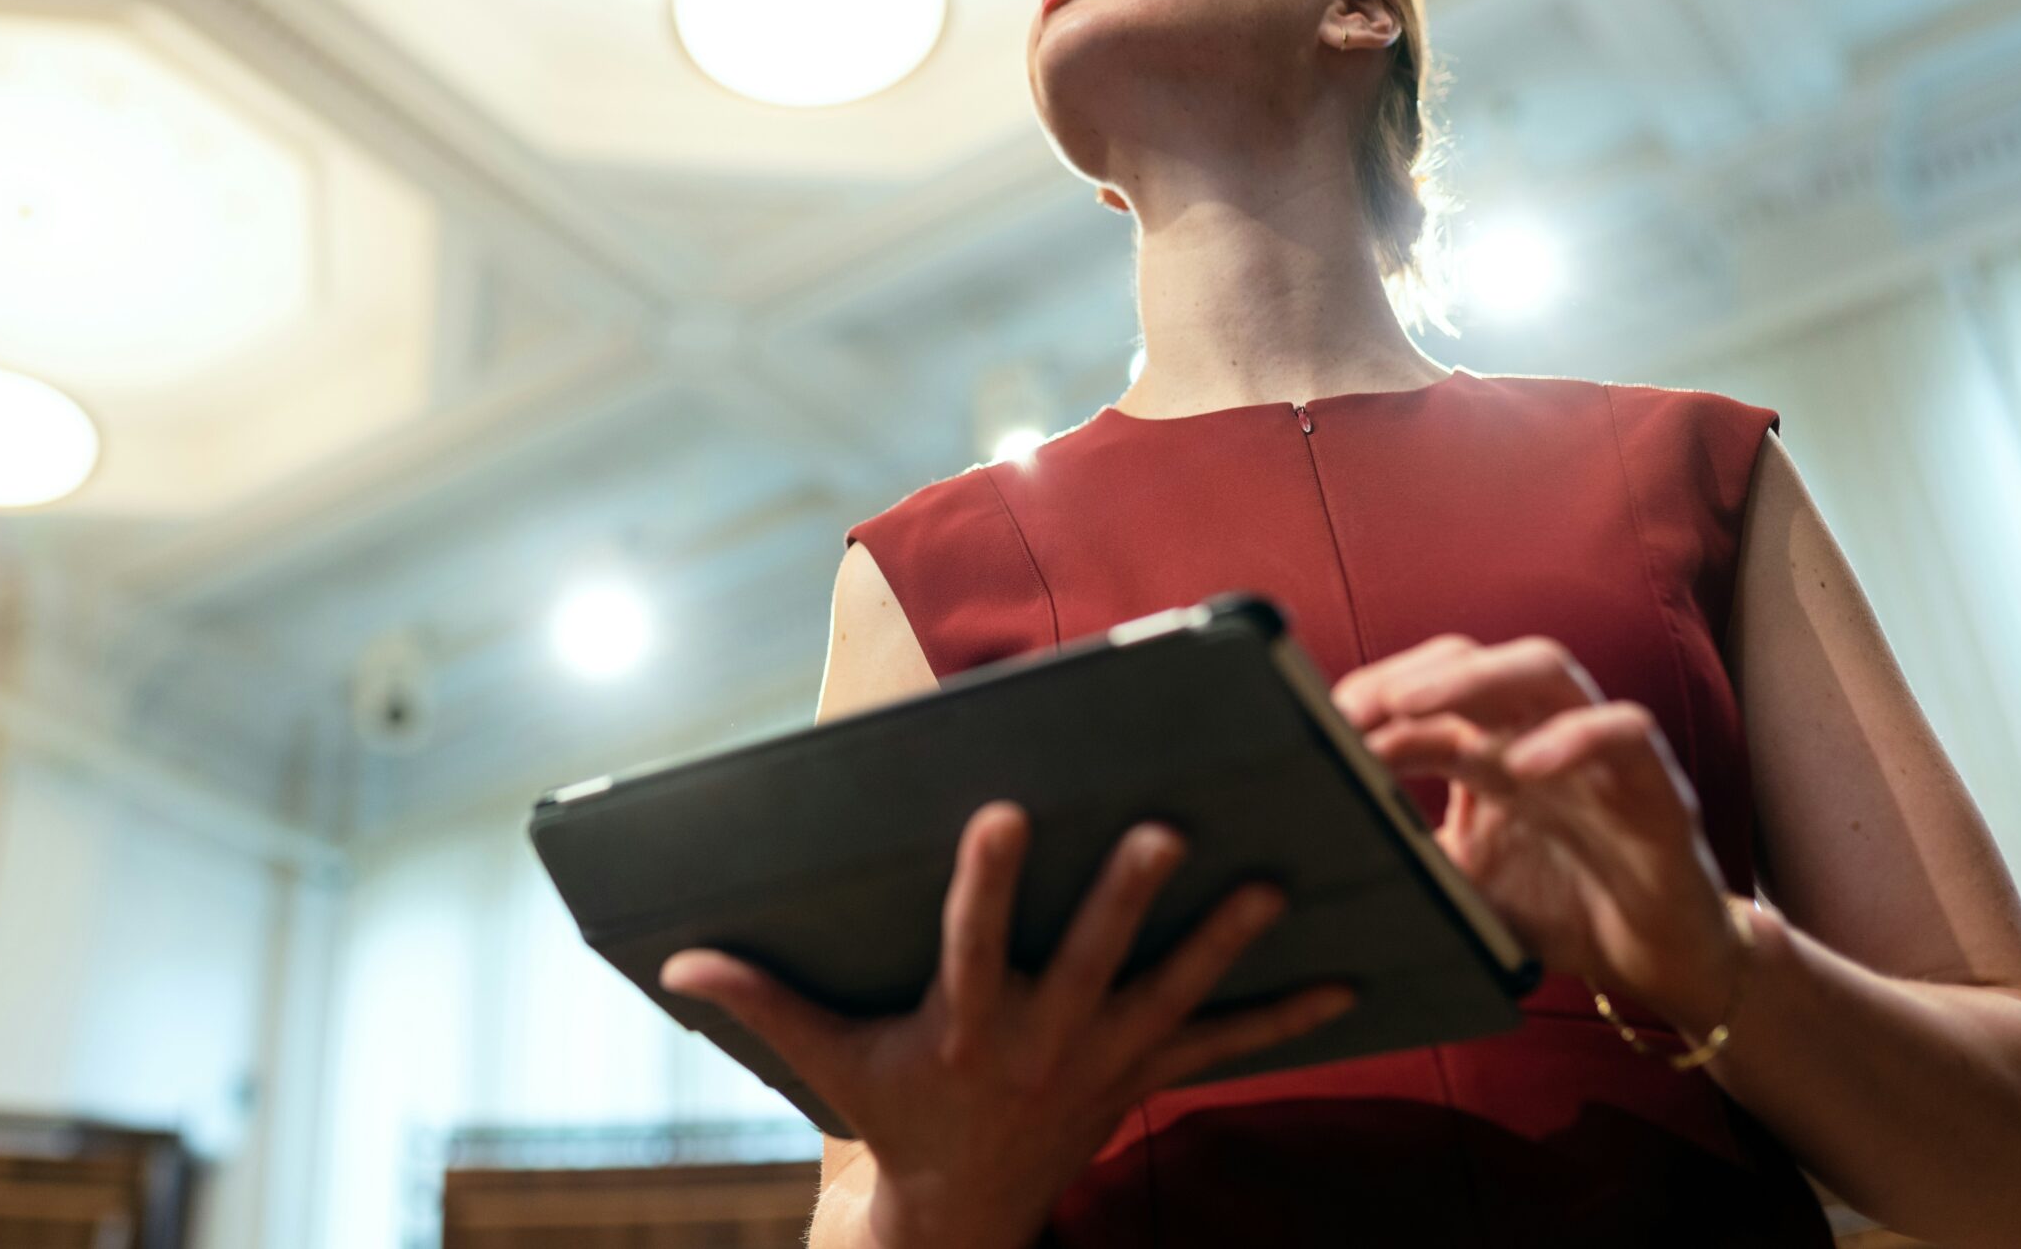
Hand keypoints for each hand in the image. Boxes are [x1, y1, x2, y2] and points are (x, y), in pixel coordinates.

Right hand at [657, 802, 1355, 1248]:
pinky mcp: (1146, 1074)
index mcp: (965, 1023)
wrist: (965, 1213)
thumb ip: (761, 998)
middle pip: (1093, 958)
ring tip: (1272, 888)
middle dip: (1128, 897)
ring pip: (1174, 994)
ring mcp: (1104, 1060)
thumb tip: (676, 959)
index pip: (973, 941)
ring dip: (1223, 943)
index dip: (987, 880)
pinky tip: (1345, 981)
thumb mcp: (827, 1060)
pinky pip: (1225, 1047)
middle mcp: (1042, 1040)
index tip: (1000, 811)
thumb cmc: (895, 1113)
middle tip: (1166, 830)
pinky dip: (1284, 1018)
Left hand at [1330, 633, 1744, 1031]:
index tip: (1314, 725)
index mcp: (1488, 750)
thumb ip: (1405, 857)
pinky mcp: (1655, 785)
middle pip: (1474, 660)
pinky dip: (1575, 737)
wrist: (1658, 964)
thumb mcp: (1461, 885)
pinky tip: (1525, 766)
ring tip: (1409, 704)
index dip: (1370, 702)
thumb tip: (1318, 853)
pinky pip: (1624, 732)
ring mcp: (1597, 750)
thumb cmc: (1559, 911)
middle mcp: (1538, 733)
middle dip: (1408, 672)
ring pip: (1546, 669)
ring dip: (1474, 678)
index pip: (1425, 693)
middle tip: (1350, 707)